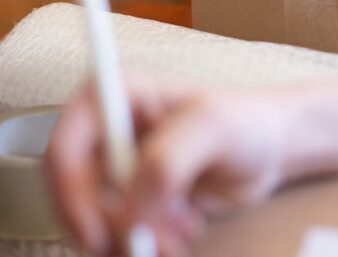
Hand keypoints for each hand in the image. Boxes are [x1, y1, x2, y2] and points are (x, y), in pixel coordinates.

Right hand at [45, 74, 288, 256]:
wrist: (270, 148)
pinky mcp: (132, 196)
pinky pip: (117, 231)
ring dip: (131, 238)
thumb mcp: (213, 127)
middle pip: (75, 194)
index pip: (65, 150)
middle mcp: (107, 130)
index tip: (99, 234)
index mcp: (115, 96)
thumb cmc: (247, 122)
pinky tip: (178, 236)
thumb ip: (169, 158)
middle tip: (148, 241)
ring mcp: (117, 166)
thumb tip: (134, 203)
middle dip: (110, 225)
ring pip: (94, 219)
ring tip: (178, 234)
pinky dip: (143, 244)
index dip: (72, 197)